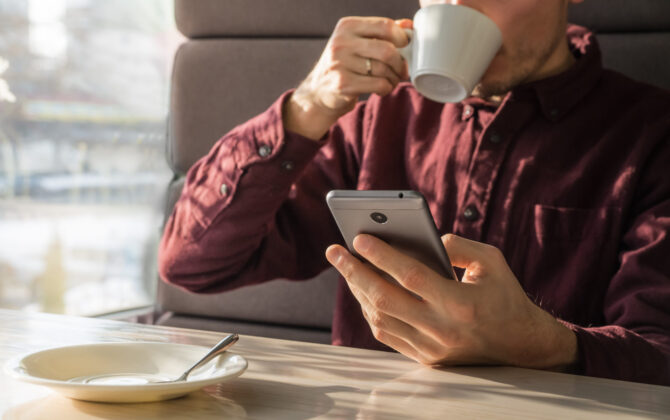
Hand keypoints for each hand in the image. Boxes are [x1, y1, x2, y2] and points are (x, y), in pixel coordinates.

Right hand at [283, 17, 411, 139]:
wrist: (319, 91)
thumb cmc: (345, 65)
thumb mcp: (358, 43)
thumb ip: (381, 32)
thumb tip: (409, 26)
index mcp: (347, 26)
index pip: (385, 26)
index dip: (402, 38)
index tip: (405, 48)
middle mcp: (341, 42)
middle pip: (387, 50)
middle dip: (400, 62)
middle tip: (401, 70)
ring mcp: (340, 64)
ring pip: (384, 69)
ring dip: (394, 78)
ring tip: (391, 80)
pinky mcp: (343, 84)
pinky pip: (378, 84)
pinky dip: (386, 88)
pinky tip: (382, 89)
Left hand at [325, 234, 577, 369]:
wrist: (522, 347)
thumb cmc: (506, 296)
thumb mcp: (492, 261)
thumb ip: (457, 245)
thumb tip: (421, 238)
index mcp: (460, 303)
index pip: (410, 276)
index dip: (381, 256)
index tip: (358, 237)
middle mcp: (442, 329)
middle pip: (384, 299)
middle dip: (353, 272)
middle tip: (334, 251)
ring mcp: (431, 348)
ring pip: (380, 319)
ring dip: (358, 291)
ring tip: (345, 267)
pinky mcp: (426, 359)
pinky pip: (387, 335)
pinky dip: (370, 312)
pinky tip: (362, 291)